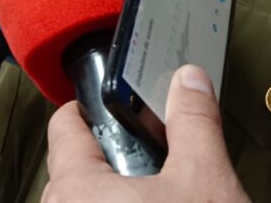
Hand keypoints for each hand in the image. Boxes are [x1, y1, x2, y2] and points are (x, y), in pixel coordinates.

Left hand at [42, 64, 250, 202]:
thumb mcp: (205, 179)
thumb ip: (194, 123)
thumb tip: (189, 80)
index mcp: (75, 190)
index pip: (65, 126)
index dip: (93, 107)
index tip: (118, 102)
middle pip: (76, 166)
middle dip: (113, 157)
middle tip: (152, 154)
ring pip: (86, 200)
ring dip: (118, 192)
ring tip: (161, 191)